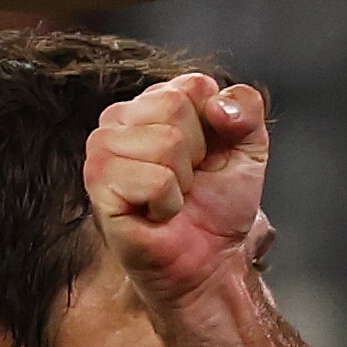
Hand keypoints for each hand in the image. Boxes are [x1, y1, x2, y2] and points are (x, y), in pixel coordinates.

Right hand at [87, 73, 269, 306]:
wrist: (209, 261)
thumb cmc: (219, 206)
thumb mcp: (249, 149)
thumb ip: (245, 110)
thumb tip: (218, 104)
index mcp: (153, 102)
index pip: (194, 85)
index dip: (215, 127)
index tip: (207, 157)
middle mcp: (120, 119)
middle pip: (174, 106)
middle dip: (196, 154)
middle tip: (187, 182)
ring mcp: (102, 150)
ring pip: (164, 142)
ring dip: (181, 182)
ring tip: (171, 198)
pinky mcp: (98, 185)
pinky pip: (155, 179)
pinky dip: (168, 204)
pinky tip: (156, 214)